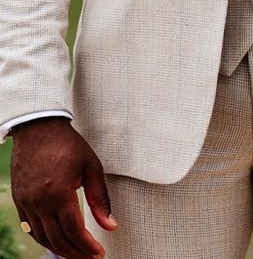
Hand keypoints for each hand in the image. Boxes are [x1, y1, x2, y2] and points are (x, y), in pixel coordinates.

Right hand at [10, 117, 116, 258]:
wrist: (38, 129)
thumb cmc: (68, 145)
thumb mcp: (92, 167)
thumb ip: (100, 198)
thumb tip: (110, 225)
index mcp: (59, 194)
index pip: (74, 231)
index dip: (87, 247)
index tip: (99, 253)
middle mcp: (39, 202)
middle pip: (57, 240)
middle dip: (76, 254)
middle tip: (91, 258)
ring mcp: (26, 203)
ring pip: (42, 237)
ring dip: (60, 249)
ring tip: (77, 253)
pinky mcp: (20, 200)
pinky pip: (30, 228)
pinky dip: (44, 238)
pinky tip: (57, 239)